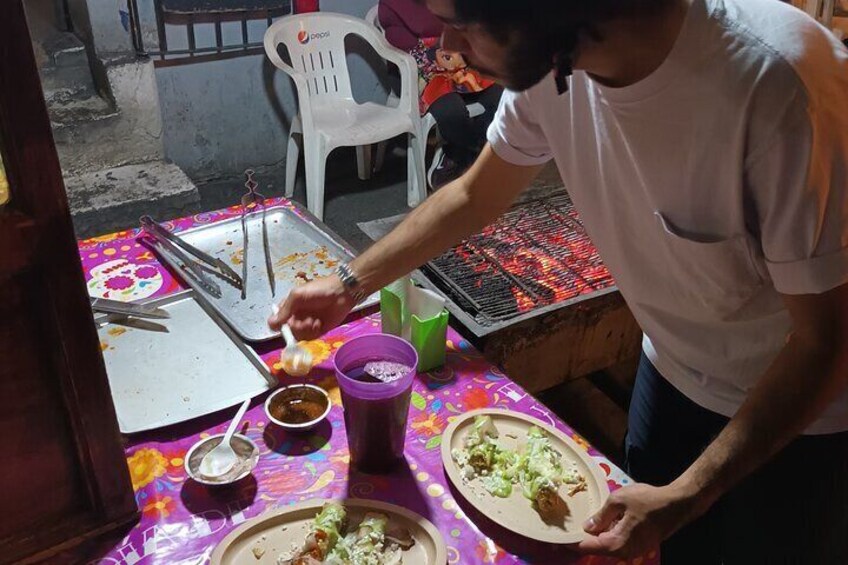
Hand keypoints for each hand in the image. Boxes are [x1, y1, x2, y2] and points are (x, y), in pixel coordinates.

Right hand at [267, 275, 354, 340]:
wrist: (341, 293)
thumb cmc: (318, 290)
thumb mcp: (298, 295)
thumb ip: (285, 309)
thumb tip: (271, 323)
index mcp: (289, 307)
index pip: (276, 321)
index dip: (278, 325)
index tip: (284, 324)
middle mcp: (296, 316)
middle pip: (287, 331)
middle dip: (295, 328)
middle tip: (302, 321)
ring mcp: (307, 324)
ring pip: (298, 336)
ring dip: (305, 330)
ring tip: (313, 321)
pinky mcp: (318, 330)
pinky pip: (310, 338)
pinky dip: (314, 332)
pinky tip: (319, 323)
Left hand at [576, 482, 705, 557]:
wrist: (677, 505)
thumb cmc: (648, 500)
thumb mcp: (619, 500)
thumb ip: (601, 515)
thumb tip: (587, 527)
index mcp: (616, 543)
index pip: (587, 546)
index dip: (571, 542)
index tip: (557, 540)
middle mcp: (624, 552)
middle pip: (596, 549)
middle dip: (581, 541)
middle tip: (565, 533)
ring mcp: (633, 551)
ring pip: (607, 547)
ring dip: (594, 538)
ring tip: (579, 528)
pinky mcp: (639, 546)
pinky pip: (617, 543)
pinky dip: (607, 536)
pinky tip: (601, 525)